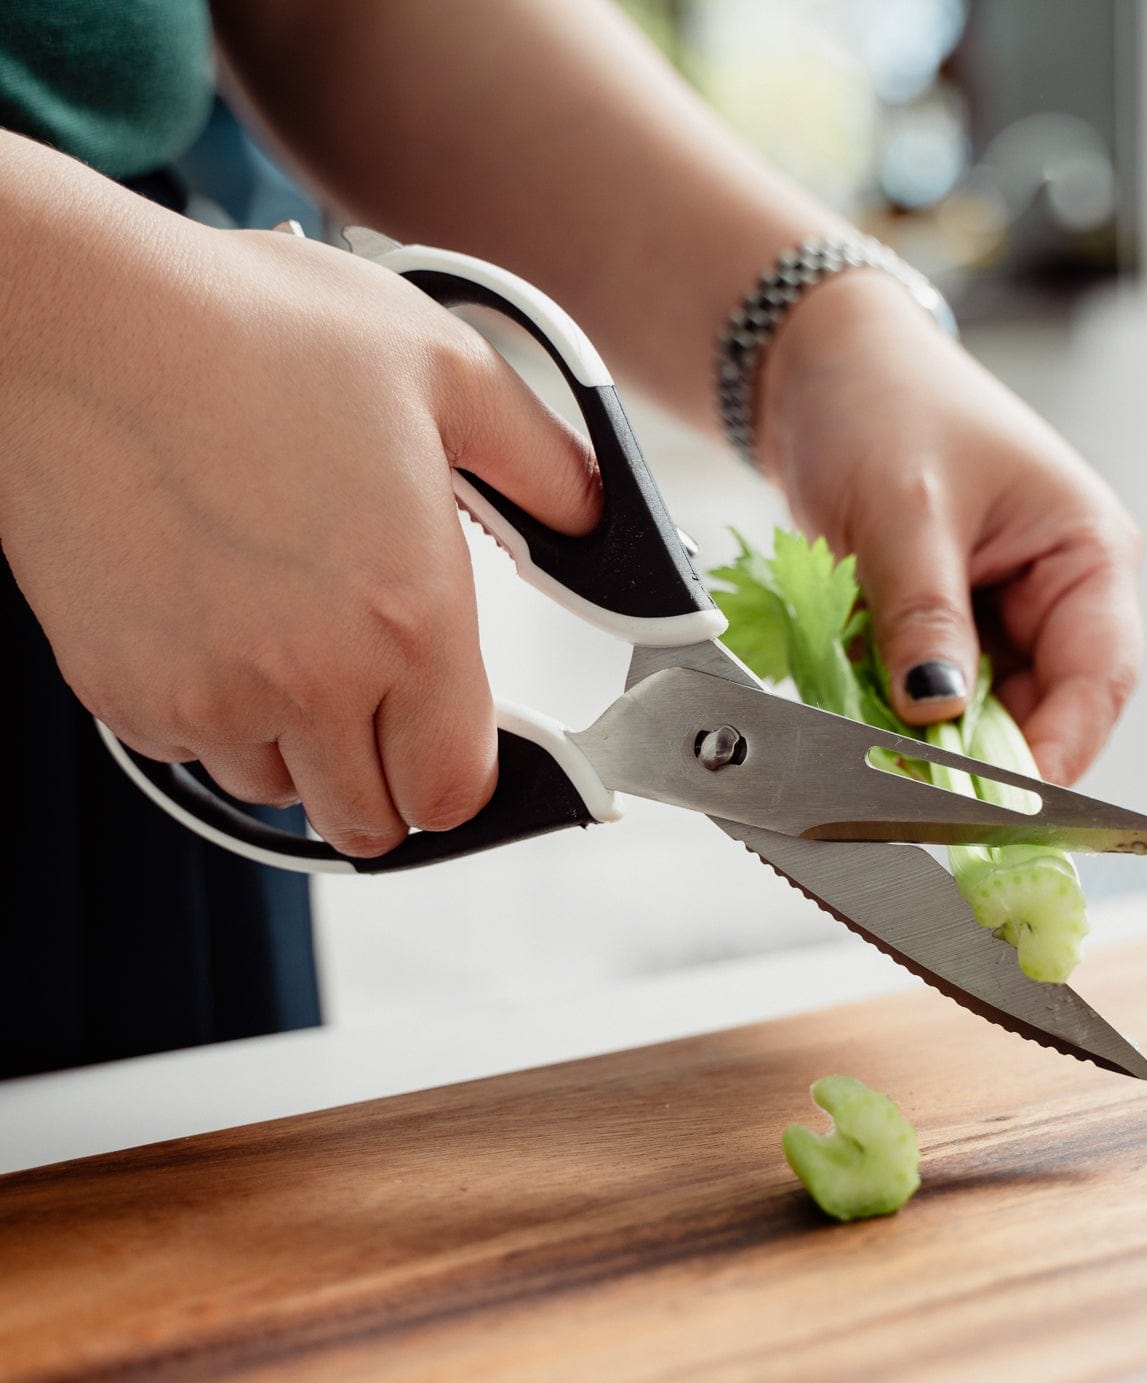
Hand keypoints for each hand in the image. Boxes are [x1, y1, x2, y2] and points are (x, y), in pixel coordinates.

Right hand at [0, 164, 597, 854]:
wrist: (75, 321)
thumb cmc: (250, 332)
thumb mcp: (445, 371)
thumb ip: (545, 464)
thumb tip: (594, 519)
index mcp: (408, 620)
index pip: (455, 792)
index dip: (464, 777)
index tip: (454, 743)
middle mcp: (311, 679)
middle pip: (370, 820)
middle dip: (385, 776)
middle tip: (377, 703)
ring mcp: (208, 696)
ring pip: (279, 789)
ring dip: (297, 747)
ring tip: (286, 639)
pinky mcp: (123, 692)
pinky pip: (192, 752)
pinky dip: (213, 716)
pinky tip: (214, 622)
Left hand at [758, 271, 1141, 784]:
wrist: (815, 369)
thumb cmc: (883, 403)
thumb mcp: (905, 510)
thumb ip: (925, 617)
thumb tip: (936, 712)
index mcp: (1085, 551)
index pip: (1098, 678)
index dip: (1056, 752)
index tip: (1001, 804)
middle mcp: (1056, 591)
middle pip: (1044, 709)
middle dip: (983, 754)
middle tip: (921, 789)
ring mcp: (1000, 612)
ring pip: (982, 712)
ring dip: (933, 735)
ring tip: (879, 739)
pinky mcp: (944, 626)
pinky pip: (932, 694)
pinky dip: (896, 712)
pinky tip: (861, 704)